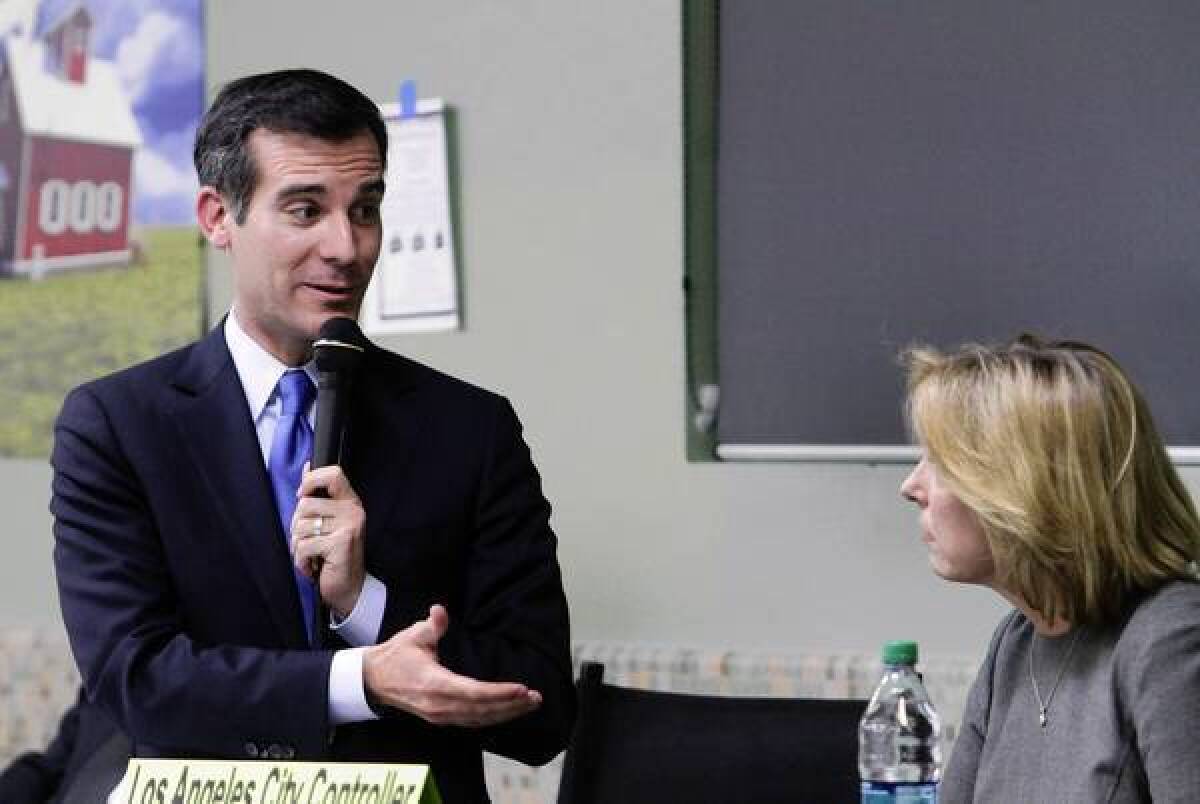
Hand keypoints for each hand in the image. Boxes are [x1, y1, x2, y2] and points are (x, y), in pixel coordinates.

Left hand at [290, 464, 365, 618]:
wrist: (349, 589)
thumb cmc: (334, 556)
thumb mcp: (328, 522)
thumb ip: (317, 496)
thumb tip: (307, 465)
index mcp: (350, 502)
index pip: (334, 474)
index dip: (311, 480)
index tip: (302, 496)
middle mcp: (353, 511)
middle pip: (305, 504)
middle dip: (297, 527)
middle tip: (309, 542)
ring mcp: (349, 527)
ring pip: (301, 527)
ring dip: (298, 547)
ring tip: (312, 557)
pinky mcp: (341, 543)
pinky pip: (304, 546)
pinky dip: (302, 561)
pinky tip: (313, 567)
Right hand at [363, 604, 541, 726]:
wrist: (373, 680)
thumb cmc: (396, 656)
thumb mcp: (412, 636)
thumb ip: (431, 625)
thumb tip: (439, 611)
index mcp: (434, 684)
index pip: (473, 692)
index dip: (499, 693)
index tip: (521, 688)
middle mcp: (439, 705)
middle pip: (482, 710)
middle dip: (511, 705)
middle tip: (535, 697)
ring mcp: (440, 715)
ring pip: (480, 719)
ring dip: (506, 713)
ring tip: (529, 704)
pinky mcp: (442, 718)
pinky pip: (472, 722)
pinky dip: (493, 718)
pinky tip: (509, 712)